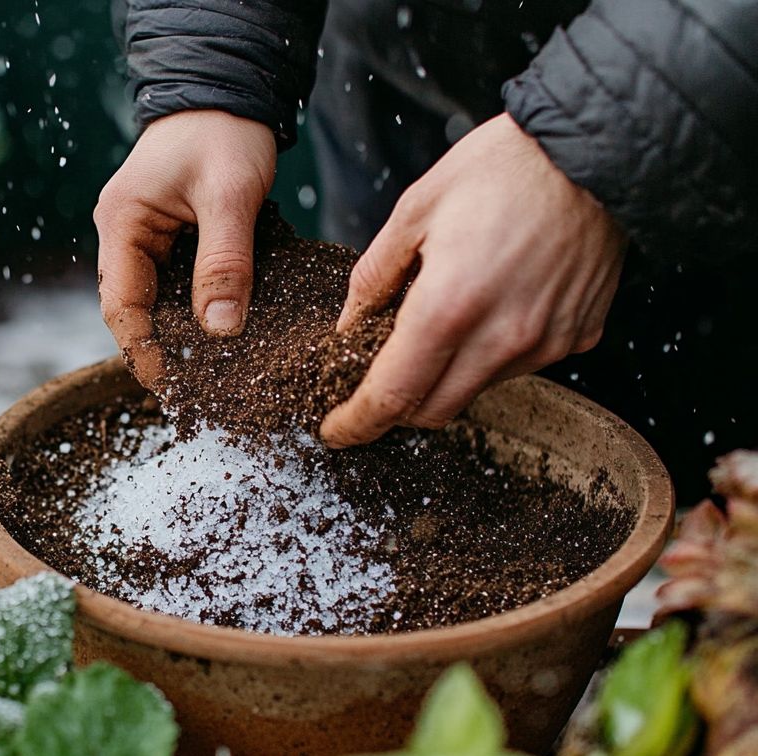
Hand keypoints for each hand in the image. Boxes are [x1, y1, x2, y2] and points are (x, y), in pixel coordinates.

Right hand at [94, 110, 276, 386]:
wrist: (229, 90)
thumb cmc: (225, 132)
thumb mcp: (231, 196)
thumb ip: (224, 262)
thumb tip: (219, 330)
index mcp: (122, 223)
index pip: (121, 306)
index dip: (143, 352)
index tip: (172, 389)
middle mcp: (123, 234)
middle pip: (134, 310)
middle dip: (163, 351)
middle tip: (199, 393)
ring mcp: (143, 236)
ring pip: (156, 301)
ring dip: (180, 335)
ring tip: (213, 375)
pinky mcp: (168, 237)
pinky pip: (175, 285)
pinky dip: (196, 310)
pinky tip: (222, 333)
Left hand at [320, 113, 626, 447]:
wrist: (596, 147)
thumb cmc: (504, 168)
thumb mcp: (415, 210)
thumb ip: (373, 278)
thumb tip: (350, 326)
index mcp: (449, 307)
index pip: (391, 397)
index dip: (358, 423)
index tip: (337, 430)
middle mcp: (501, 338)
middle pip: (432, 411)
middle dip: (395, 408)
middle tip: (374, 382)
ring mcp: (544, 343)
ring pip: (474, 391)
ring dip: (445, 376)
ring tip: (441, 322)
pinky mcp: (576, 337)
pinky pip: (519, 366)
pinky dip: (490, 354)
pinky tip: (490, 309)